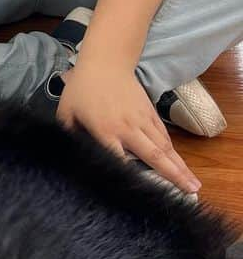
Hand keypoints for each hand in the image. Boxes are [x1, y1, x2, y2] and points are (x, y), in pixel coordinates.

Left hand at [58, 62, 200, 193]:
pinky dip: (173, 151)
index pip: (119, 158)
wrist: (105, 64)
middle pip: (153, 155)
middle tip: (189, 194)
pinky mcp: (150, 113)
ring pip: (164, 147)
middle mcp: (127, 127)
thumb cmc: (81, 90)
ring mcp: (142, 119)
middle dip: (172, 175)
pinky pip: (163, 135)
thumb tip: (70, 154)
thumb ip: (69, 135)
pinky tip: (179, 164)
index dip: (131, 176)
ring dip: (179, 166)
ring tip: (193, 185)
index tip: (142, 193)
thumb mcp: (66, 113)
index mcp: (104, 129)